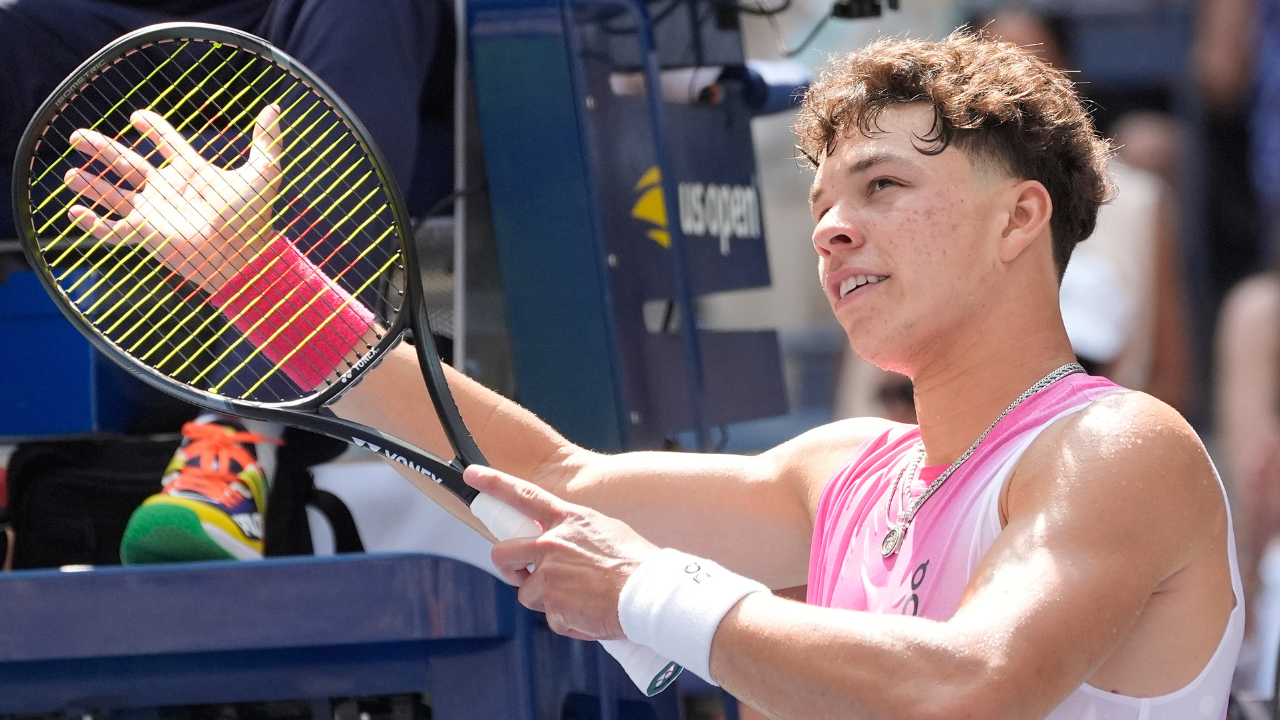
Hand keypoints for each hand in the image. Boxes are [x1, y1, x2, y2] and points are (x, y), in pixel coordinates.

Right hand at [63, 105, 282, 288]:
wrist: (242, 256)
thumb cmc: (253, 218)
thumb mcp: (263, 174)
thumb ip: (266, 141)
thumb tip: (274, 107)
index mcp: (191, 171)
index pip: (167, 143)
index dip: (153, 128)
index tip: (137, 116)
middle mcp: (168, 190)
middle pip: (127, 163)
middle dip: (102, 149)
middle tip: (77, 136)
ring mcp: (154, 213)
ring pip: (114, 194)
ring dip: (92, 184)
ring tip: (69, 173)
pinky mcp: (146, 235)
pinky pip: (112, 230)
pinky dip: (92, 223)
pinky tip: (74, 211)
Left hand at [464, 465, 659, 641]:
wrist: (650, 593)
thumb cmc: (637, 564)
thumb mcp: (607, 532)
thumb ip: (577, 535)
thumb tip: (564, 545)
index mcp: (569, 520)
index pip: (524, 494)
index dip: (495, 482)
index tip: (473, 474)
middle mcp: (553, 543)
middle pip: (504, 553)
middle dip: (508, 568)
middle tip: (520, 575)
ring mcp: (549, 574)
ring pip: (528, 592)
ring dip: (548, 601)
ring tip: (580, 599)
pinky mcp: (552, 604)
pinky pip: (551, 618)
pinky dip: (567, 621)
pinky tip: (589, 614)